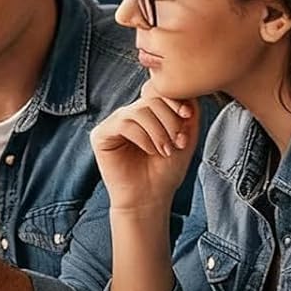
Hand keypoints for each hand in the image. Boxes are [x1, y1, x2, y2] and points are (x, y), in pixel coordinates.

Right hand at [90, 93, 198, 213]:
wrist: (150, 198)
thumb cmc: (166, 171)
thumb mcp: (186, 139)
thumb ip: (189, 114)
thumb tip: (188, 93)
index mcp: (146, 113)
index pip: (158, 92)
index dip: (174, 100)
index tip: (187, 115)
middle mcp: (128, 114)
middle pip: (150, 99)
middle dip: (169, 120)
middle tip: (178, 142)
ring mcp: (114, 123)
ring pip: (138, 111)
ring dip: (158, 131)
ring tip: (165, 150)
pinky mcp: (101, 135)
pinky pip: (124, 123)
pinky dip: (143, 137)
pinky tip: (150, 151)